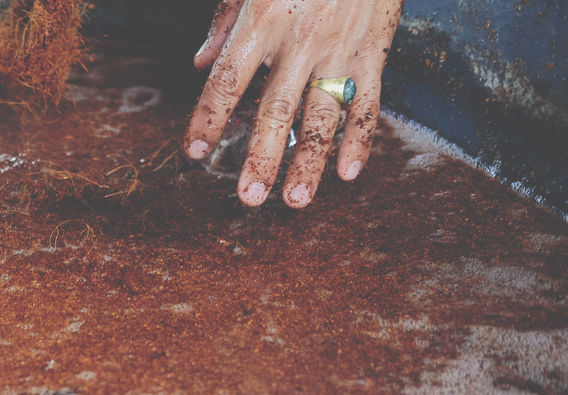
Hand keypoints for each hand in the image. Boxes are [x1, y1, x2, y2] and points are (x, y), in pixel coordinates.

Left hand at [183, 0, 402, 207]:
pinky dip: (360, 139)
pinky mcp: (375, 47)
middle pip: (276, 109)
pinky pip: (368, 100)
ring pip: (324, 114)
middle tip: (249, 198)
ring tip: (295, 201)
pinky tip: (347, 172)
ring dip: (310, 162)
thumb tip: (199, 65)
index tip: (194, 152)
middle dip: (262, 158)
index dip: (208, 118)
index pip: (226, 80)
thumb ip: (224, 20)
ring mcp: (340, 46)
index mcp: (262, 19)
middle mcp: (300, 38)